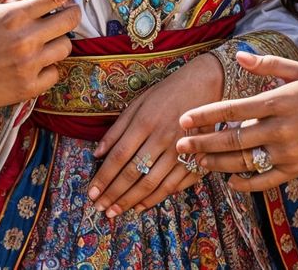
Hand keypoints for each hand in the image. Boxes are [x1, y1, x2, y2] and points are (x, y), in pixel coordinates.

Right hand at [0, 0, 90, 118]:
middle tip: (62, 14)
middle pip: (68, 20)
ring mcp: (28, 66)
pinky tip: (35, 63)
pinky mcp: (27, 89)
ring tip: (43, 40)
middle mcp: (25, 40)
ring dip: (59, 40)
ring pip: (65, 47)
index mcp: (12, 16)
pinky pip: (55, 74)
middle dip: (70, 13)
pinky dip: (50, 67)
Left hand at [86, 54, 222, 217]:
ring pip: (152, 184)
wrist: (206, 84)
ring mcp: (180, 151)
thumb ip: (117, 128)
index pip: (119, 156)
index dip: (104, 177)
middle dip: (113, 194)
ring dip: (130, 201)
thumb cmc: (167, 93)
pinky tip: (140, 206)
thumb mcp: (139, 102)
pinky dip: (155, 198)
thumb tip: (96, 153)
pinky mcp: (194, 159)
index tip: (91, 192)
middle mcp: (162, 138)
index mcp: (145, 122)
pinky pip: (173, 185)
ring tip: (114, 212)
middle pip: (133, 173)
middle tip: (99, 208)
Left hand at [175, 53, 297, 191]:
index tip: (184, 119)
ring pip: (246, 162)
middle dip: (204, 143)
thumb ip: (268, 64)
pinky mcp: (297, 169)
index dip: (206, 116)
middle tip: (180, 145)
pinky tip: (230, 181)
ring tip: (197, 162)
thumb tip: (239, 54)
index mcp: (279, 102)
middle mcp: (281, 129)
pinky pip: (266, 181)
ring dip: (218, 163)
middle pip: (234, 140)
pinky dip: (246, 183)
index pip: (234, 110)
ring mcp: (289, 153)